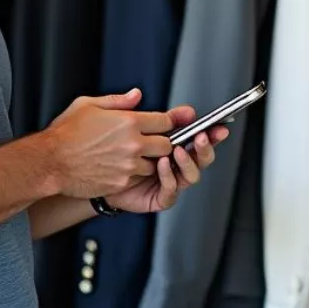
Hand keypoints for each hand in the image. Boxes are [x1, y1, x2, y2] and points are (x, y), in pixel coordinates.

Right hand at [43, 89, 175, 199]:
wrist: (50, 162)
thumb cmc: (65, 134)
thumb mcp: (88, 105)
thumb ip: (118, 101)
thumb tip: (136, 95)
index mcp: (128, 121)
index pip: (165, 122)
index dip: (164, 123)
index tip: (158, 126)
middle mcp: (132, 144)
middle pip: (166, 146)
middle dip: (160, 144)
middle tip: (148, 143)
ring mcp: (128, 165)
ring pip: (154, 165)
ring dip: (147, 162)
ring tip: (130, 157)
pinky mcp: (121, 182)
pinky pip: (137, 179)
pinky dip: (132, 175)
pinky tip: (118, 168)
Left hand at [106, 104, 228, 214]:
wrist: (92, 173)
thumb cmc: (113, 149)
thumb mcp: (133, 125)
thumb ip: (160, 117)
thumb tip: (185, 109)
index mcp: (175, 146)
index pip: (199, 138)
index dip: (211, 132)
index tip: (216, 125)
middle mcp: (176, 165)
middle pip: (202, 157)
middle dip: (205, 147)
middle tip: (201, 137)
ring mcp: (170, 182)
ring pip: (192, 175)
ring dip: (188, 162)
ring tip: (178, 150)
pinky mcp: (159, 198)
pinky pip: (171, 190)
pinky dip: (169, 177)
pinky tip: (162, 165)